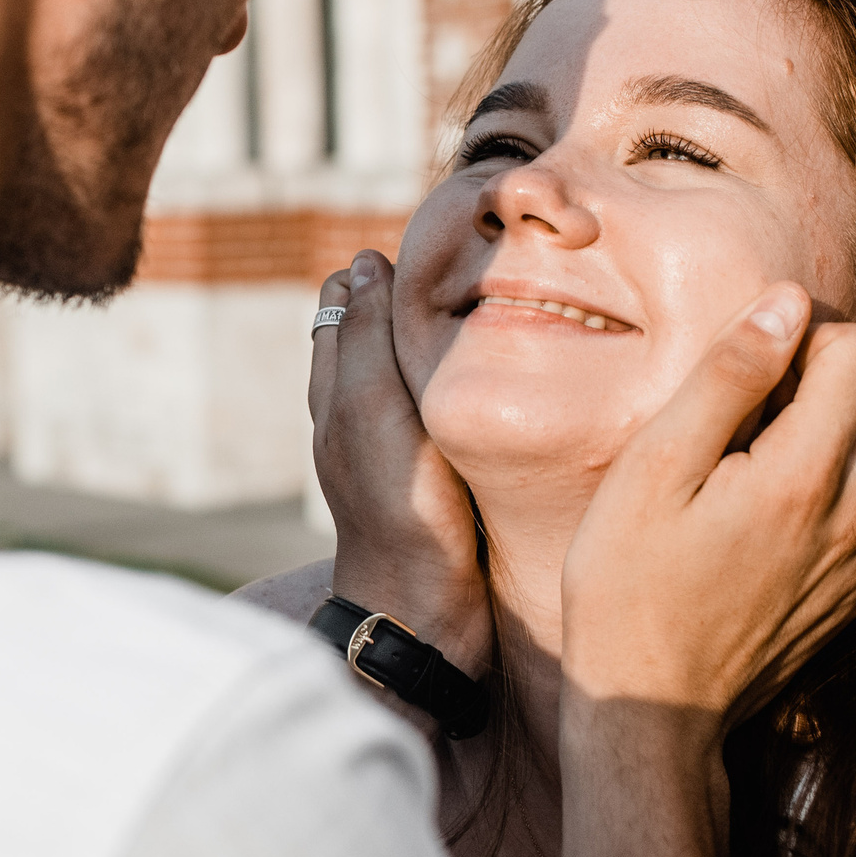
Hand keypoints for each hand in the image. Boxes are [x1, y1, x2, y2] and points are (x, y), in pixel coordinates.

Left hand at [309, 251, 491, 676]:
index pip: (351, 302)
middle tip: (487, 265)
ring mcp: (407, 447)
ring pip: (428, 367)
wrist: (427, 614)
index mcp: (340, 392)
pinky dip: (477, 382)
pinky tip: (515, 376)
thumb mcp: (373, 409)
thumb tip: (361, 262)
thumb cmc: (399, 509)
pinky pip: (457, 409)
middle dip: (427, 294)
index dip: (390, 269)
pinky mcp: (446, 476)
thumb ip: (364, 336)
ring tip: (510, 305)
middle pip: (392, 329)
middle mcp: (366, 415)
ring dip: (458, 337)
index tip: (444, 242)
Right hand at [558, 282, 855, 732]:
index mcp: (801, 473)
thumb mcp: (651, 469)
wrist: (654, 704)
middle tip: (805, 388)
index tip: (761, 361)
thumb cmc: (629, 582)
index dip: (812, 333)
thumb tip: (788, 303)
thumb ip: (726, 381)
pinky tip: (835, 490)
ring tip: (826, 431)